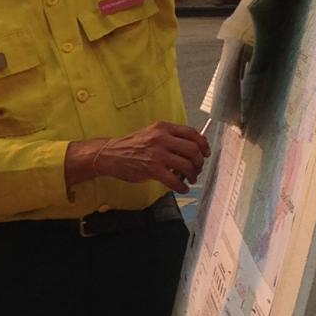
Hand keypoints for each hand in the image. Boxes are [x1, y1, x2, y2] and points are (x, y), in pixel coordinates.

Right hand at [92, 121, 209, 193]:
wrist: (110, 154)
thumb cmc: (130, 146)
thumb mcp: (151, 134)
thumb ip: (170, 138)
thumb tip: (192, 147)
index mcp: (163, 128)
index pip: (192, 133)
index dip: (203, 144)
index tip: (205, 152)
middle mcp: (162, 138)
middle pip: (193, 149)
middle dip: (199, 161)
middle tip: (197, 168)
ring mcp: (157, 154)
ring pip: (187, 165)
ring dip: (193, 174)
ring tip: (191, 179)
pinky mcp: (152, 169)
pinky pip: (175, 180)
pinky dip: (182, 186)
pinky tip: (182, 188)